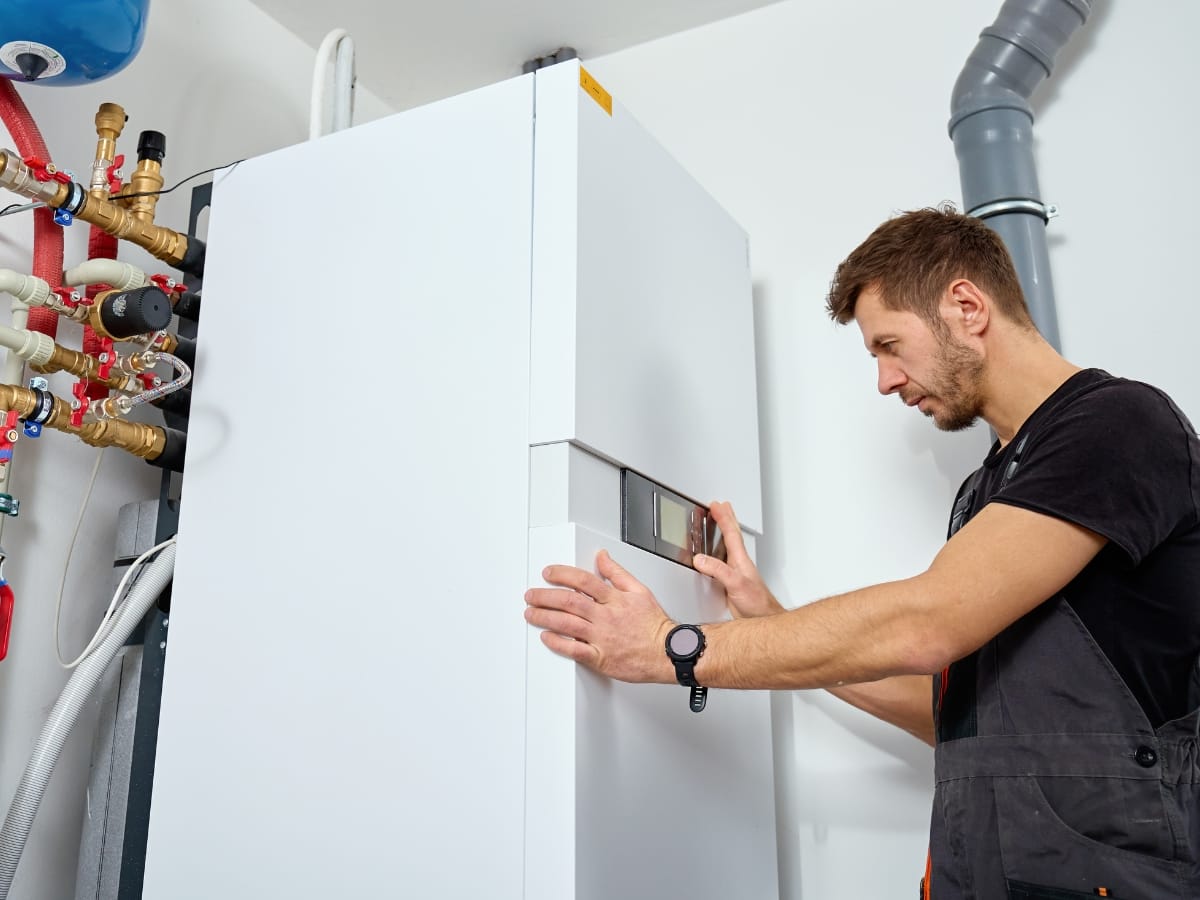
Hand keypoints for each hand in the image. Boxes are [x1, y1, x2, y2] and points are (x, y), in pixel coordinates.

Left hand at [524, 549, 674, 683]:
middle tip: (531, 594)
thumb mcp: (639, 590)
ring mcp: (602, 638)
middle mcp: (606, 617)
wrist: (668, 652)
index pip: (583, 580)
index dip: (562, 574)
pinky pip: (574, 650)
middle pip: (569, 601)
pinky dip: (558, 643)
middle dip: (545, 596)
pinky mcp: (601, 659)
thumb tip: (602, 557)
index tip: (548, 573)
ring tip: (531, 613)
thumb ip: (617, 573)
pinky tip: (546, 637)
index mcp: (614, 599)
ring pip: (567, 624)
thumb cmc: (654, 625)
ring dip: (545, 617)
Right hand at [693, 501, 783, 618]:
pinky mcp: (731, 583)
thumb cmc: (757, 603)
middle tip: (720, 505)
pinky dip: (718, 552)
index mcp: (740, 560)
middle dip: (726, 518)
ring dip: (725, 531)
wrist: (764, 620)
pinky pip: (723, 560)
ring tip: (721, 519)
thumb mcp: (736, 584)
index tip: (716, 505)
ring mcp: (736, 572)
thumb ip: (718, 571)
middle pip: (732, 535)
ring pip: (729, 546)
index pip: (731, 534)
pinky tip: (715, 553)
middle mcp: (739, 563)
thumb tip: (701, 559)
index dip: (723, 518)